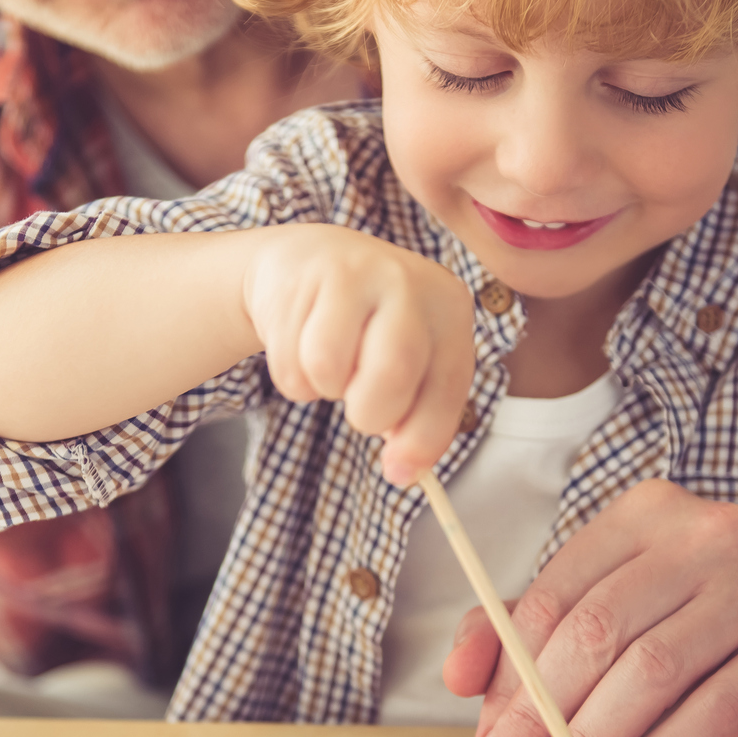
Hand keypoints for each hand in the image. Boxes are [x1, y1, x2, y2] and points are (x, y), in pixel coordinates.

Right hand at [242, 224, 475, 483]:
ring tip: (330, 365)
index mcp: (449, 306)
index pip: (447, 386)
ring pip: (328, 368)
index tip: (399, 473)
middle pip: (392, 373)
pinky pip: (289, 360)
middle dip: (370, 412)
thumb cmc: (370, 327)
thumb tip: (405, 473)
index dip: (423, 439)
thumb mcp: (411, 360)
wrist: (309, 263)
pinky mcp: (302, 279)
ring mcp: (353, 273)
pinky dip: (292, 375)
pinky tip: (301, 344)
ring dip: (323, 388)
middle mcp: (407, 281)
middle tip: (359, 408)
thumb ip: (417, 415)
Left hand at [456, 479, 737, 736]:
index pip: (553, 600)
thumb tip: (457, 677)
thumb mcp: (602, 619)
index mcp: (643, 514)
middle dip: (543, 720)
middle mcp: (705, 534)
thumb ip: (520, 638)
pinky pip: (716, 710)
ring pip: (651, 671)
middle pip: (597, 632)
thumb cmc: (690, 636)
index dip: (508, 683)